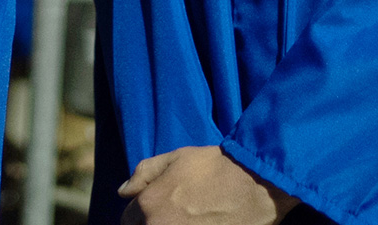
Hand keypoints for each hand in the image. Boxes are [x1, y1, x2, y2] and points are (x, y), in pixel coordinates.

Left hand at [118, 145, 298, 224]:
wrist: (254, 185)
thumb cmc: (214, 167)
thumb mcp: (175, 158)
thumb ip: (144, 174)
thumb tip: (123, 191)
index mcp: (149, 206)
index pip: (128, 219)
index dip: (139, 214)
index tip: (155, 210)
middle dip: (153, 223)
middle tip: (175, 214)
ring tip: (187, 219)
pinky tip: (200, 224)